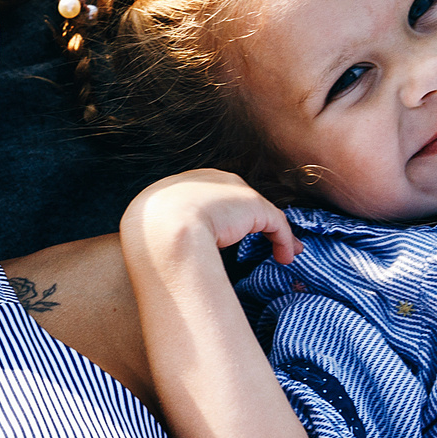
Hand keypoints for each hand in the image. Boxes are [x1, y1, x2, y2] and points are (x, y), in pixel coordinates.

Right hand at [123, 170, 298, 269]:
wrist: (163, 232)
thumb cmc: (150, 238)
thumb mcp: (152, 231)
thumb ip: (164, 235)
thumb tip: (168, 252)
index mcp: (178, 186)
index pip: (205, 196)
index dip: (220, 215)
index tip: (226, 233)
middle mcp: (207, 180)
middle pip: (235, 198)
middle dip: (249, 217)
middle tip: (261, 238)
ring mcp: (231, 191)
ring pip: (259, 211)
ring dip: (274, 232)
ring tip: (284, 251)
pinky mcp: (253, 206)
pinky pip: (276, 223)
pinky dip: (284, 240)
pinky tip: (285, 257)